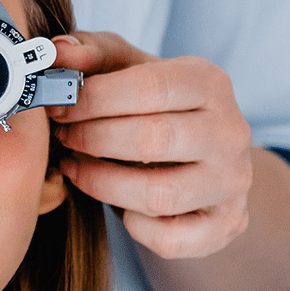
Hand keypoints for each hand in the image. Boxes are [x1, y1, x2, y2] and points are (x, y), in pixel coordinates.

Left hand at [47, 31, 254, 258]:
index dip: (93, 100)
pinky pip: (168, 237)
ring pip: (158, 195)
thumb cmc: (152, 107)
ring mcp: (233, 182)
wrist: (202, 160)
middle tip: (62, 138)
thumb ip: (91, 54)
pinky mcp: (225, 224)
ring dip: (102, 184)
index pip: (150, 87)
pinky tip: (118, 206)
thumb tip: (56, 52)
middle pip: (152, 140)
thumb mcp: (125, 70)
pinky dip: (133, 227)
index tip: (57, 107)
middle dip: (91, 140)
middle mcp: (231, 132)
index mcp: (210, 83)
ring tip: (76, 168)